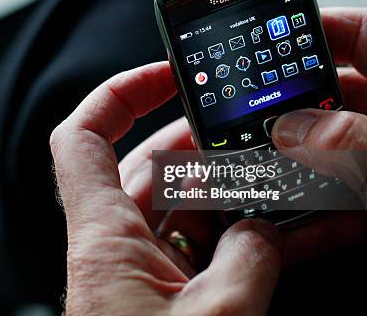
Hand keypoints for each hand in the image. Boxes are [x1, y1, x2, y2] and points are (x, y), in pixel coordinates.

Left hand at [51, 63, 280, 314]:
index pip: (83, 138)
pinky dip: (233, 239)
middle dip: (199, 144)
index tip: (166, 74)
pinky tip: (283, 235)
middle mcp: (113, 248)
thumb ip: (249, 259)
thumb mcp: (217, 314)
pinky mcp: (160, 297)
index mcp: (104, 239)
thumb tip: (265, 230)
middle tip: (248, 133)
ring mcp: (137, 273)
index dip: (118, 93)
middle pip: (147, 167)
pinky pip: (195, 250)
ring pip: (177, 208)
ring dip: (225, 194)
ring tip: (281, 182)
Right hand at [271, 8, 366, 280]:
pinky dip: (303, 181)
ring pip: (329, 135)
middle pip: (340, 87)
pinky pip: (330, 174)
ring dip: (292, 144)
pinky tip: (282, 191)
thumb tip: (294, 125)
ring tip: (256, 149)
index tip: (274, 33)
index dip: (324, 26)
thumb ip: (356, 150)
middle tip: (251, 105)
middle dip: (293, 97)